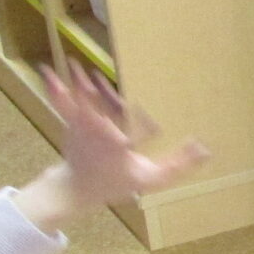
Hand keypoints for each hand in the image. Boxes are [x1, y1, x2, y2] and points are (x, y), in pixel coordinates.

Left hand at [13, 65, 208, 231]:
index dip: (146, 129)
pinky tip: (48, 72)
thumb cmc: (117, 181)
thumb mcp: (151, 179)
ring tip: (74, 65)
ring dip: (76, 86)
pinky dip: (55, 88)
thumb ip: (178, 164)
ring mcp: (82, 129)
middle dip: (96, 96)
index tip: (157, 127)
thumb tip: (205, 148)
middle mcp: (100, 137)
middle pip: (99, 114)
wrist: (77, 187)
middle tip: (93, 75)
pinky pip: (62, 103)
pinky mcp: (70, 122)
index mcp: (122, 149)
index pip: (137, 136)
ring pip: (79, 105)